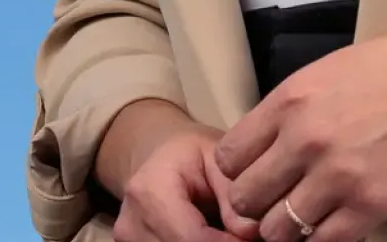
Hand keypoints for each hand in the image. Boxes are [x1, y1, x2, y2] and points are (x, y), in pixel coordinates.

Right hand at [113, 121, 260, 241]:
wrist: (156, 157)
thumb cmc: (191, 152)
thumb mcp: (217, 155)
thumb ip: (231, 192)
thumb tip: (251, 231)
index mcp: (151, 191)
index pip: (193, 239)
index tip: (255, 236)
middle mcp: (131, 223)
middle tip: (245, 234)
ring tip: (227, 231)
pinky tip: (210, 235)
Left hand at [214, 18, 386, 241]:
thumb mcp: (336, 69)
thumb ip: (297, 107)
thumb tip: (271, 143)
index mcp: (293, 98)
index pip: (229, 156)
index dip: (240, 172)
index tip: (258, 175)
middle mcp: (305, 138)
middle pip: (245, 200)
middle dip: (259, 206)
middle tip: (283, 201)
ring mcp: (336, 175)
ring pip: (277, 232)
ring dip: (290, 229)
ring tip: (312, 215)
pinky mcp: (371, 205)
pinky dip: (325, 241)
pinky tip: (339, 223)